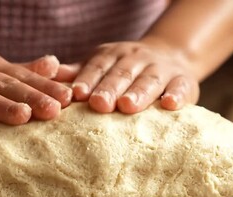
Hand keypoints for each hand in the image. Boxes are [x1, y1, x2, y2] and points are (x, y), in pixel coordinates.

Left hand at [61, 40, 199, 112]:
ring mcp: (162, 68)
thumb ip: (79, 72)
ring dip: (139, 92)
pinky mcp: (184, 81)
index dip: (88, 79)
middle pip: (122, 74)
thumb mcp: (102, 64)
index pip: (98, 67)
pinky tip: (170, 105)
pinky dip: (177, 95)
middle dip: (110, 88)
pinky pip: (181, 87)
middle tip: (99, 104)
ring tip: (128, 106)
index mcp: (113, 55)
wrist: (169, 58)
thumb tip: (48, 76)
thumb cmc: (126, 70)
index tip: (78, 95)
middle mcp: (137, 58)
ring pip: (150, 79)